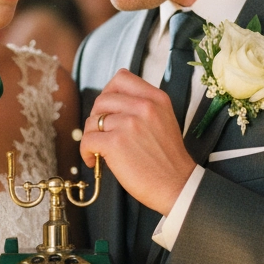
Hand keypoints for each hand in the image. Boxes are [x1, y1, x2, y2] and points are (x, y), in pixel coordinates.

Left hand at [81, 69, 195, 214]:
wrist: (177, 186)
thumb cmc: (167, 159)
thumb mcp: (163, 120)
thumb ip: (141, 106)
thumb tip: (109, 104)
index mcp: (156, 98)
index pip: (122, 77)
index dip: (109, 92)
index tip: (108, 109)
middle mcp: (144, 106)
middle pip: (102, 99)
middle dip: (97, 117)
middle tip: (102, 133)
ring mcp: (129, 123)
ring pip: (93, 120)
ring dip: (91, 136)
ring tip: (99, 150)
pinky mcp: (116, 143)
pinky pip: (87, 139)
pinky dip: (86, 151)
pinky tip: (94, 159)